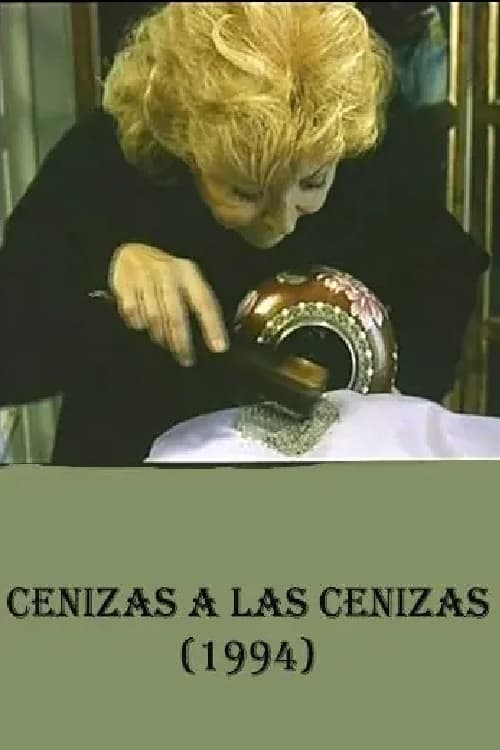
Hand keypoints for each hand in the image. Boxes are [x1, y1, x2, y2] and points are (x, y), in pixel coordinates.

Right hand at [109, 243, 228, 365]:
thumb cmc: (166, 273)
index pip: (204, 302)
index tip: (219, 348)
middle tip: (186, 359)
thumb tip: (213, 338)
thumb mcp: (186, 278)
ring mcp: (145, 278)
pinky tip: (143, 326)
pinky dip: (138, 323)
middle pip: (176, 314)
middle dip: (182, 341)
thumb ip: (198, 302)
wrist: (132, 250)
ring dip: (160, 335)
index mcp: (188, 272)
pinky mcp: (125, 284)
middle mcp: (168, 273)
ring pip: (154, 317)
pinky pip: (133, 312)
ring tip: (165, 343)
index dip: (212, 327)